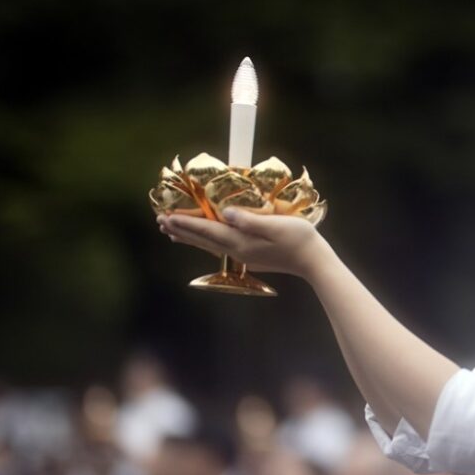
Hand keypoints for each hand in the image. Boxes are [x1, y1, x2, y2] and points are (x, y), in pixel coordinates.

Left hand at [159, 209, 331, 278]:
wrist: (314, 262)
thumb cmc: (299, 239)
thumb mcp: (277, 225)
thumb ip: (250, 219)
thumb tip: (226, 212)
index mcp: (241, 241)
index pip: (207, 230)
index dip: (186, 222)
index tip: (165, 216)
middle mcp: (237, 250)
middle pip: (202, 239)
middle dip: (181, 230)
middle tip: (160, 222)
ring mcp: (243, 255)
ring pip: (209, 244)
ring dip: (189, 237)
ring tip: (171, 233)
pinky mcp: (250, 255)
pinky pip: (219, 246)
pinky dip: (204, 241)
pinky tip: (204, 240)